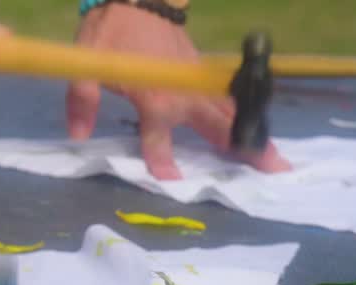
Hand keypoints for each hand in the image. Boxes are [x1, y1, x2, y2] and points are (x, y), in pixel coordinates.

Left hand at [67, 4, 290, 179]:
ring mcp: (197, 82)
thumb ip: (82, 99)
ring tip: (277, 161)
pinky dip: (243, 116)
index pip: (158, 135)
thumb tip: (78, 135)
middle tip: (274, 171)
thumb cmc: (112, 32)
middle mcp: (183, 93)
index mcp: (154, 96)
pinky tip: (257, 132)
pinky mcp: (202, 73)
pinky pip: (227, 100)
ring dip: (252, 135)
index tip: (171, 180)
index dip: (161, 158)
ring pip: (229, 114)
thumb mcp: (87, 63)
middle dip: (243, 148)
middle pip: (216, 126)